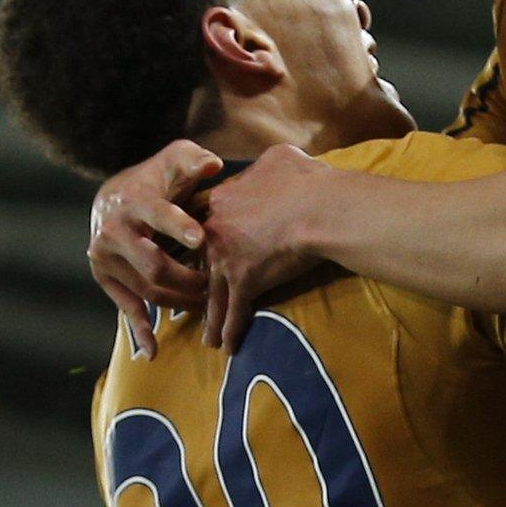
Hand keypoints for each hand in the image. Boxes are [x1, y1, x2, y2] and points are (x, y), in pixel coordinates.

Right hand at [89, 140, 223, 355]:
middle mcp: (113, 231)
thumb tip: (212, 164)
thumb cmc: (157, 178)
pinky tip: (153, 350)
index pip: (157, 214)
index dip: (178, 226)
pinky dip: (139, 329)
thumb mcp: (174, 160)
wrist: (113, 196)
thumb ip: (193, 160)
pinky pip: (124, 307)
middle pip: (154, 264)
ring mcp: (105, 258)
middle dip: (189, 279)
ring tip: (207, 304)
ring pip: (147, 290)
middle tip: (216, 285)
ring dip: (178, 302)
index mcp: (133, 201)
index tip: (199, 239)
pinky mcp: (104, 278)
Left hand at [201, 144, 330, 348]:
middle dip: (193, 285)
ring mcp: (227, 260)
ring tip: (207, 337)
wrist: (317, 207)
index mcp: (223, 202)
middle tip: (188, 302)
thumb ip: (266, 164)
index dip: (206, 239)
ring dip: (210, 319)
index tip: (204, 252)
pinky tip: (227, 348)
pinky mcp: (245, 282)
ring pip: (212, 294)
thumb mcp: (281, 158)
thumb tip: (273, 162)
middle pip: (200, 262)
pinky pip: (234, 312)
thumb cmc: (305, 180)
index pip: (205, 222)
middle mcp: (216, 233)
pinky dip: (230, 331)